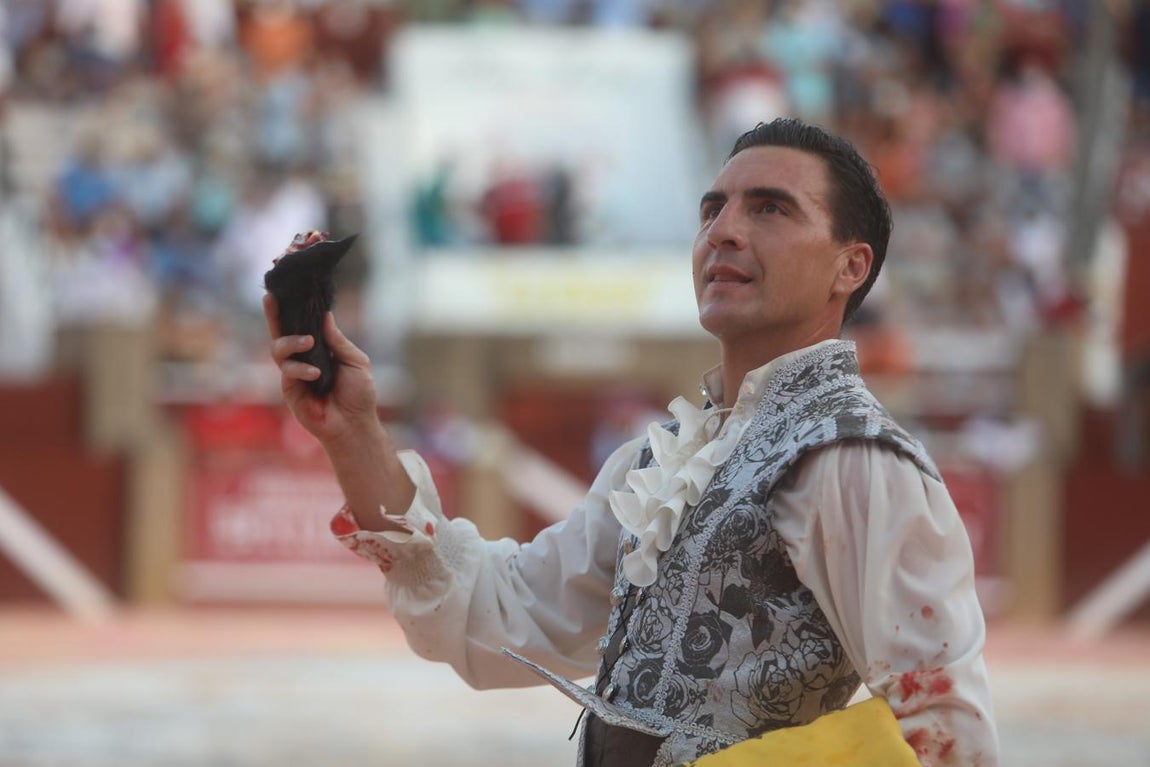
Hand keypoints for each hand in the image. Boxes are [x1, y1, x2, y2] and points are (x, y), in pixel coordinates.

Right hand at [264, 294, 378, 446]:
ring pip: (278, 350)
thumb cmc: (359, 394)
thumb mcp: (355, 361)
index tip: (282, 288)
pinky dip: (301, 369)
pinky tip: (315, 374)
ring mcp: (293, 374)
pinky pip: (287, 373)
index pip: (300, 325)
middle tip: (271, 298)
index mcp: (318, 349)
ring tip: (308, 343)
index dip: (290, 308)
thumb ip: (338, 341)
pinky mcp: (290, 391)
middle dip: (273, 315)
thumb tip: (324, 316)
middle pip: (280, 332)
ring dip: (292, 343)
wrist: (356, 424)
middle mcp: (302, 359)